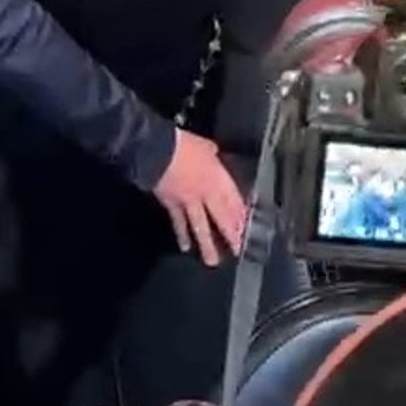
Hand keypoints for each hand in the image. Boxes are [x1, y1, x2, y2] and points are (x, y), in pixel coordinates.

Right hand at [154, 128, 246, 265]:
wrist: (158, 150)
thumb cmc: (183, 144)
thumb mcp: (205, 145)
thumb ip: (211, 154)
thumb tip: (213, 155)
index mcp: (217, 178)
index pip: (233, 200)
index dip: (240, 214)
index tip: (246, 228)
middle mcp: (206, 194)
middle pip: (222, 217)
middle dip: (231, 235)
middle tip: (238, 249)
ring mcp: (189, 202)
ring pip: (201, 226)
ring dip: (207, 245)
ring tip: (212, 261)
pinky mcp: (172, 205)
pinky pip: (179, 223)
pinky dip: (182, 234)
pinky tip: (185, 247)